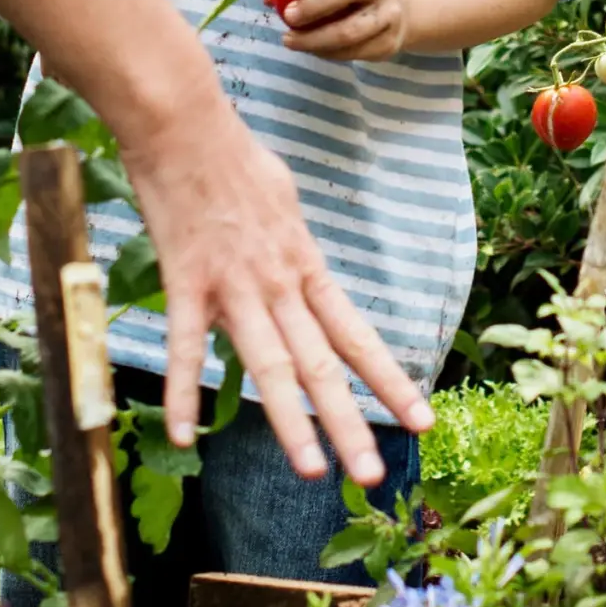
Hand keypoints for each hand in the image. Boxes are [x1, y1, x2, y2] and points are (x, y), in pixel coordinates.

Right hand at [120, 101, 431, 478]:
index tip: (422, 421)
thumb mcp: (287, 208)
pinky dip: (184, 393)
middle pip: (324, 366)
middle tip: (374, 476)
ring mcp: (236, 288)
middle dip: (352, 424)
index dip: (390, 382)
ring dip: (292, 424)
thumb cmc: (238, 164)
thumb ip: (294, 255)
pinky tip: (183, 437)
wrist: (189, 130)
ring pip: (272, 367)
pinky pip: (187, 347)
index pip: (358, 337)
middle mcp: (282, 286)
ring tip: (314, 471)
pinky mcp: (187, 284)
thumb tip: (301, 275)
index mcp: (308, 270)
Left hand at [271, 0, 408, 60]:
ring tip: (289, 40)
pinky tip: (310, 48)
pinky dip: (326, 53)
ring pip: (351, 30)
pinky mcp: (390, 42)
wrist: (389, 8)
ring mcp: (391, 13)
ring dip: (315, 38)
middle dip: (314, 5)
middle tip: (288, 16)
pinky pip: (353, 52)